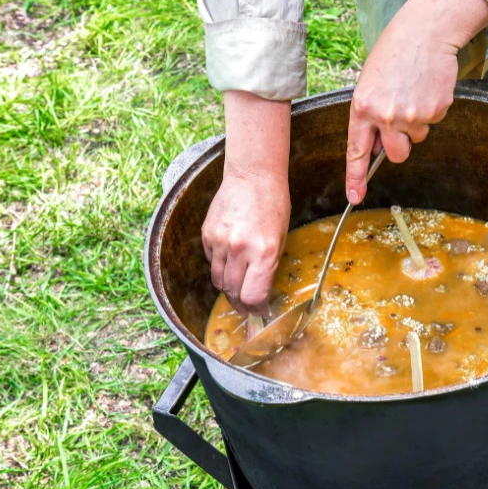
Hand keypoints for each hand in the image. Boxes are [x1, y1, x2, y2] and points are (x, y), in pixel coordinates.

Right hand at [202, 173, 288, 314]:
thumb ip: (268, 267)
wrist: (253, 176)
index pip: (253, 295)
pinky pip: (212, 262)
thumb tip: (259, 293)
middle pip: (233, 291)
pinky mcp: (207, 234)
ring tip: (237, 289)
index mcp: (264, 252)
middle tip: (246, 307)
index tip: (259, 312)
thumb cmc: (273, 206)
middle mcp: (240, 249)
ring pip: (218, 280)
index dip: (256, 308)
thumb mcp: (280, 239)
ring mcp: (220, 241)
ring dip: (228, 288)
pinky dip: (219, 267)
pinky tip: (230, 260)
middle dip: (240, 303)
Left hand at [345, 0, 487, 204]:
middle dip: (399, 145)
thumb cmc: (395, 53)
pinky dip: (431, 110)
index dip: (356, 177)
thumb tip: (373, 148)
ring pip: (416, 139)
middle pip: (395, 154)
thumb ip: (369, 116)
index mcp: (363, 108)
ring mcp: (412, 116)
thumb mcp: (369, 83)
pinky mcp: (435, 112)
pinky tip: (426, 88)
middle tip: (401, 120)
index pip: (356, 151)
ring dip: (416, 124)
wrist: (426, 32)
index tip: (355, 196)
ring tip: (413, 93)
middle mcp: (386, 116)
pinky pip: (432, 124)